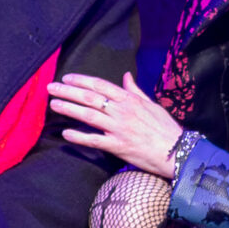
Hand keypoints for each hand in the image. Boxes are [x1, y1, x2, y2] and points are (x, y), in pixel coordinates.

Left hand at [48, 70, 184, 178]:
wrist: (178, 151)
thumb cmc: (166, 128)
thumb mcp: (152, 104)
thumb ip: (135, 90)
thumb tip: (126, 76)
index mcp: (130, 100)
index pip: (101, 85)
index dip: (81, 80)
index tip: (67, 78)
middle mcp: (122, 112)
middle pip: (90, 98)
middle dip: (68, 91)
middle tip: (51, 88)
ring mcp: (119, 129)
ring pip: (89, 116)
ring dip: (69, 109)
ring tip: (53, 105)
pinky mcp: (119, 147)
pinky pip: (95, 140)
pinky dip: (79, 137)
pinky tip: (65, 133)